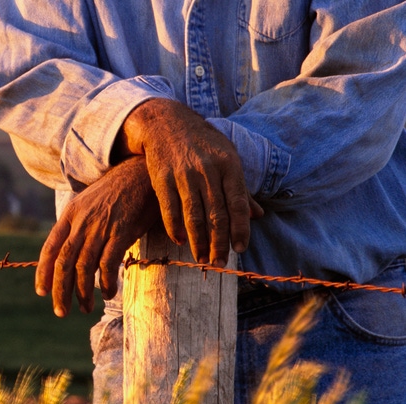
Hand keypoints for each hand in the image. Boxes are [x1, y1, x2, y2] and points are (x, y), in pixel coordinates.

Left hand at [36, 157, 159, 316]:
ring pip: (84, 267)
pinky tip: (108, 293)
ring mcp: (100, 227)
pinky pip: (108, 263)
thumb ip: (78, 224)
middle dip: (60, 290)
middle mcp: (81, 222)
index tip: (41, 292)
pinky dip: (107, 282)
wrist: (140, 172)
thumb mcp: (88, 202)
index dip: (43, 272)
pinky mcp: (120, 232)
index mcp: (70, 214)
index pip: (50, 248)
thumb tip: (71, 250)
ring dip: (83, 292)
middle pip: (64, 263)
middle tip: (60, 311)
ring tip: (84, 308)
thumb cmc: (117, 190)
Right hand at [120, 98, 262, 266]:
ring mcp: (183, 174)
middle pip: (216, 214)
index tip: (239, 249)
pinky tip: (179, 240)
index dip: (240, 229)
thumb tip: (258, 215)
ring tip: (201, 259)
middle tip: (219, 263)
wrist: (166, 123)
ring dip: (197, 241)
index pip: (238, 203)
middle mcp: (207, 170)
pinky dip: (174, 227)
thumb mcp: (227, 157)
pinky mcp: (162, 177)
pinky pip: (170, 209)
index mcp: (229, 164)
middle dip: (219, 242)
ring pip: (193, 215)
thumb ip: (241, 188)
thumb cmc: (202, 143)